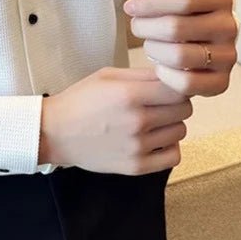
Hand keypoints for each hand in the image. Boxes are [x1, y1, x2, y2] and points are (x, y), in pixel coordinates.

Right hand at [39, 66, 191, 174]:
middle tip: (159, 103)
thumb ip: (141, 75)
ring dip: (171, 125)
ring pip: (181, 132)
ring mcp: (138, 146)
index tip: (167, 86)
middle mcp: (137, 121)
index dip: (176, 85)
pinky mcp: (137, 166)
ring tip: (152, 122)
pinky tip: (154, 140)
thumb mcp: (107, 76)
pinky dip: (169, 147)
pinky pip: (174, 156)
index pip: (178, 89)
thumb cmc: (80, 100)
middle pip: (184, 110)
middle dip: (175, 103)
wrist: (55, 133)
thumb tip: (172, 73)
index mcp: (129, 95)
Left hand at [123, 0, 238, 96]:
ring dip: (153, 50)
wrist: (205, 37)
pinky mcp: (221, 82)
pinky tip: (160, 66)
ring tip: (149, 44)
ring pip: (179, 56)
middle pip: (176, 28)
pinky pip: (186, 83)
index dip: (150, 3)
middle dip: (146, 27)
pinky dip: (166, 75)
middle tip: (136, 27)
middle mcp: (229, 27)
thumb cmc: (184, 13)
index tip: (130, 7)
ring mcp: (228, 57)